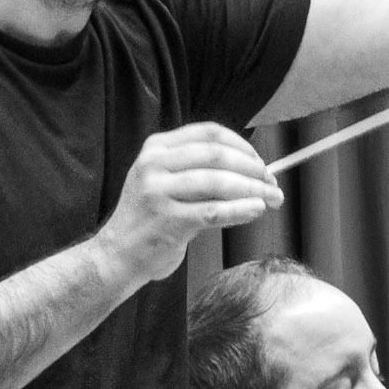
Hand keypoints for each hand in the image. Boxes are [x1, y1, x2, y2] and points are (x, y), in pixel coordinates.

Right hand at [97, 122, 281, 283]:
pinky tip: (256, 210)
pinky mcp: (167, 221)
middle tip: (272, 183)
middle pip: (217, 155)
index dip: (241, 145)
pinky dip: (240, 210)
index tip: (260, 161)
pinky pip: (214, 211)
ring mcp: (158, 192)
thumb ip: (198, 171)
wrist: (117, 255)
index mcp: (156, 148)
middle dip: (252, 169)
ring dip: (252, 190)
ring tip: (271, 199)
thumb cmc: (149, 220)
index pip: (208, 133)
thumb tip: (252, 171)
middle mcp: (154, 165)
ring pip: (218, 182)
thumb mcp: (164, 182)